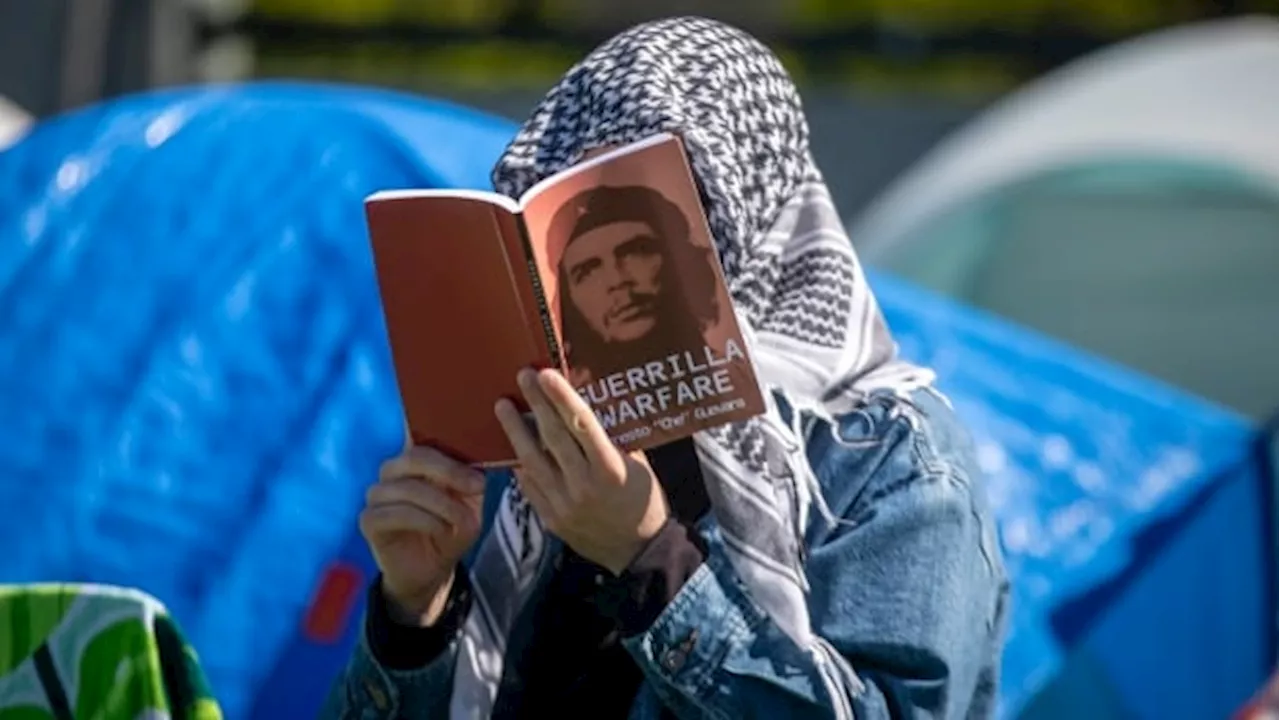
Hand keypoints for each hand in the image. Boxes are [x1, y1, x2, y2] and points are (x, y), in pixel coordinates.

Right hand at [358, 445, 485, 626]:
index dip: (439, 427)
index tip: (467, 439)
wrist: (432, 569)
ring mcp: (377, 494)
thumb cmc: (451, 528)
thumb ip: (472, 479)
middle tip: (477, 487)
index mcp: (416, 458)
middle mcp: (392, 470)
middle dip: (449, 471)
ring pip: (408, 488)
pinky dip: (425, 521)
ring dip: (441, 504)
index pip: (417, 430)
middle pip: (414, 456)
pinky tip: (441, 531)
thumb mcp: (470, 503)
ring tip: (462, 521)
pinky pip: (395, 513)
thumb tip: (479, 462)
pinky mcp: (369, 520)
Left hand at [494, 368, 669, 574]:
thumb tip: (591, 404)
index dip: (562, 398)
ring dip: (515, 431)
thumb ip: (614, 439)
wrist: (638, 552)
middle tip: (522, 376)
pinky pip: (530, 487)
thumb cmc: (643, 500)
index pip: (582, 426)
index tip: (546, 375)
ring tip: (502, 406)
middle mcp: (584, 486)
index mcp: (610, 470)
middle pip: (553, 438)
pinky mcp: (551, 519)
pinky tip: (509, 446)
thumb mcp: (638, 465)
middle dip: (536, 404)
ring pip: (533, 462)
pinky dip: (520, 465)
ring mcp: (564, 505)